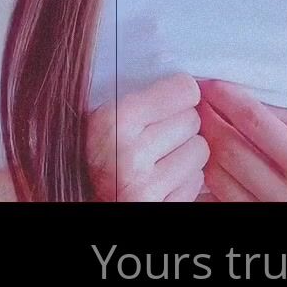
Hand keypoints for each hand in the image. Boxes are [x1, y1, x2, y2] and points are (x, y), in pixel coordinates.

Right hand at [85, 73, 209, 200]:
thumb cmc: (102, 155)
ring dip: (186, 152)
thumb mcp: (106, 118)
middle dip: (181, 125)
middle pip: (192, 119)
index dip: (180, 94)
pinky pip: (196, 181)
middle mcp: (127, 155)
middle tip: (159, 134)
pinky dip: (185, 179)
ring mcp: (144, 186)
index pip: (183, 90)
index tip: (171, 100)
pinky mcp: (158, 206)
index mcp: (112, 121)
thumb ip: (140, 95)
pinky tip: (163, 179)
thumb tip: (188, 79)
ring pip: (199, 149)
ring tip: (161, 157)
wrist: (87, 196)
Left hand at [196, 79, 286, 201]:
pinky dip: (207, 176)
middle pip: (230, 148)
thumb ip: (281, 115)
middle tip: (196, 102)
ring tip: (198, 127)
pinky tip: (206, 158)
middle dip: (207, 119)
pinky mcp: (253, 224)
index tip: (210, 84)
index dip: (226, 98)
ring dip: (202, 147)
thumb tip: (236, 95)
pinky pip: (218, 198)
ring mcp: (269, 212)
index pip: (254, 120)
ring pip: (217, 176)